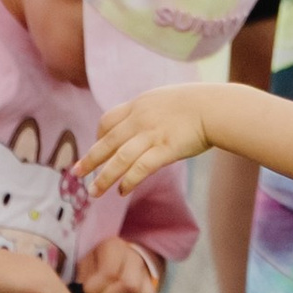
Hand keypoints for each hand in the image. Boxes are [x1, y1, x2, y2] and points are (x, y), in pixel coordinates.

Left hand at [74, 233, 164, 292]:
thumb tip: (76, 291)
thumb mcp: (85, 261)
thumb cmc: (98, 264)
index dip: (95, 289)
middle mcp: (136, 259)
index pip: (109, 274)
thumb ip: (80, 274)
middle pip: (129, 287)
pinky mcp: (155, 292)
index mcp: (114, 247)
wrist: (125, 258)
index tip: (89, 291)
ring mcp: (149, 276)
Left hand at [75, 84, 215, 197]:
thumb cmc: (198, 104)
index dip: (98, 137)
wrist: (216, 107)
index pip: (108, 121)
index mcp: (139, 105)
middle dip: (90, 160)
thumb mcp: (166, 100)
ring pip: (119, 158)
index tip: (96, 150)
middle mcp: (140, 119)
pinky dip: (129, 180)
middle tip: (76, 173)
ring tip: (94, 192)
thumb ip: (151, 111)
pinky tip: (123, 191)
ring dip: (104, 177)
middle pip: (107, 142)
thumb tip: (142, 124)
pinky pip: (140, 168)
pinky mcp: (165, 149)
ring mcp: (152, 134)